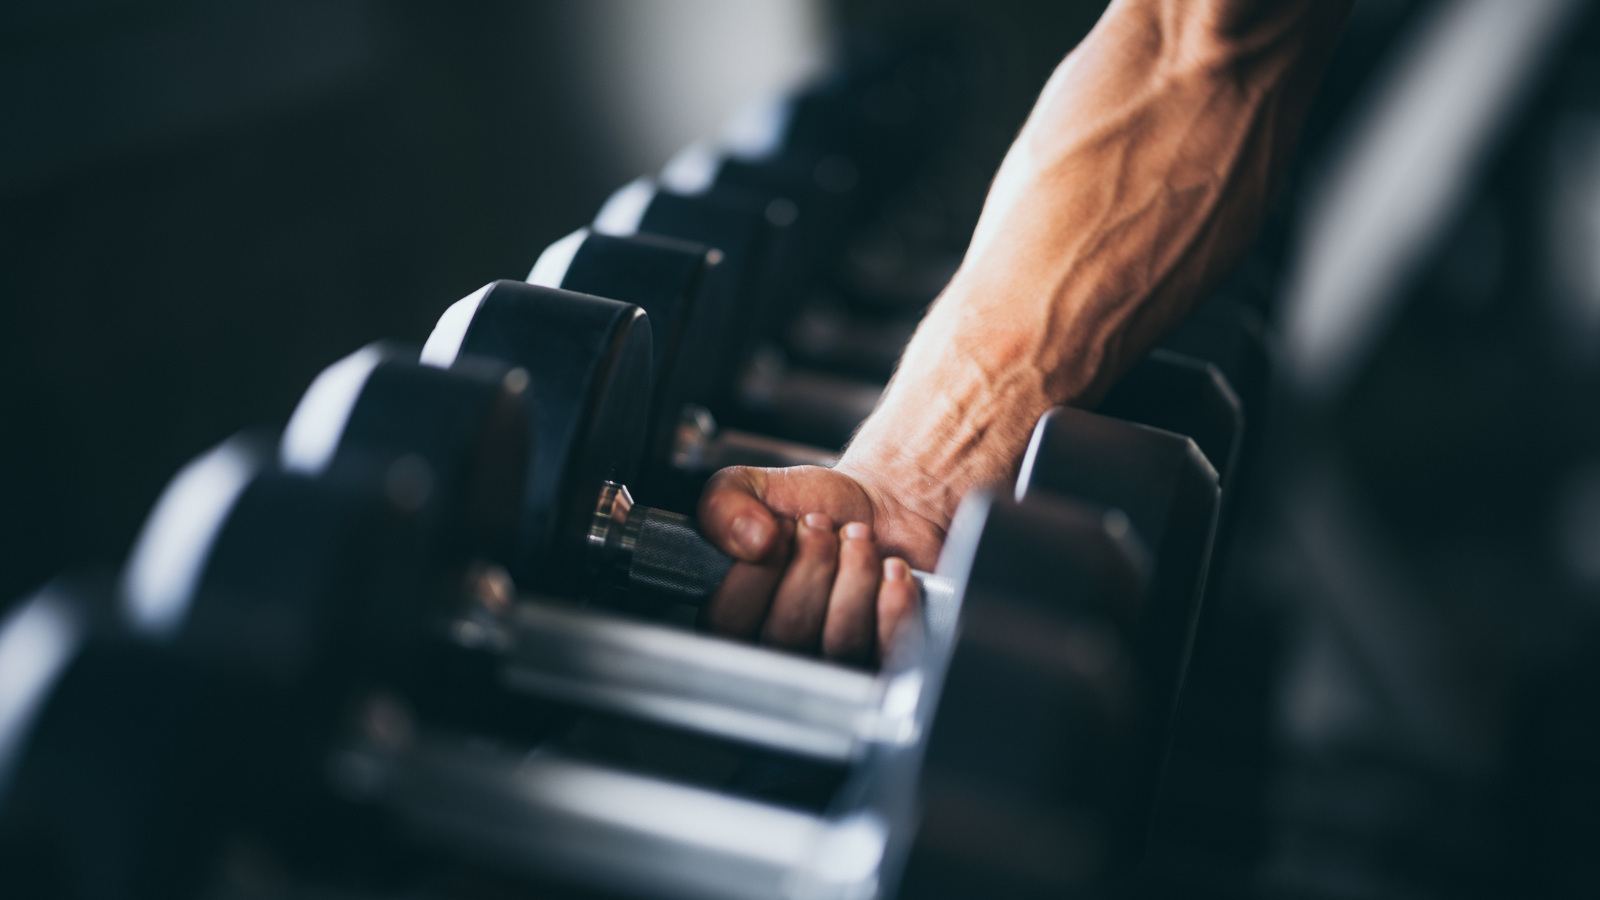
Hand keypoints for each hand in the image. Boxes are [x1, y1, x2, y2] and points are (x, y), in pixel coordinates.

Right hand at [696, 464, 943, 664]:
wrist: (880, 508)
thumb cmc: (812, 506)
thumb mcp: (751, 487)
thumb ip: (724, 505)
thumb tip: (751, 540)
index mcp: (732, 621)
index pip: (728, 623)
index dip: (758, 570)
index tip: (780, 528)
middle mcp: (778, 655)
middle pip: (788, 636)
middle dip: (813, 564)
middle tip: (822, 527)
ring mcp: (833, 669)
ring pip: (840, 644)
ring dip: (855, 575)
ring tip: (858, 538)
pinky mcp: (886, 666)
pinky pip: (887, 651)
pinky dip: (893, 604)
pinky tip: (891, 569)